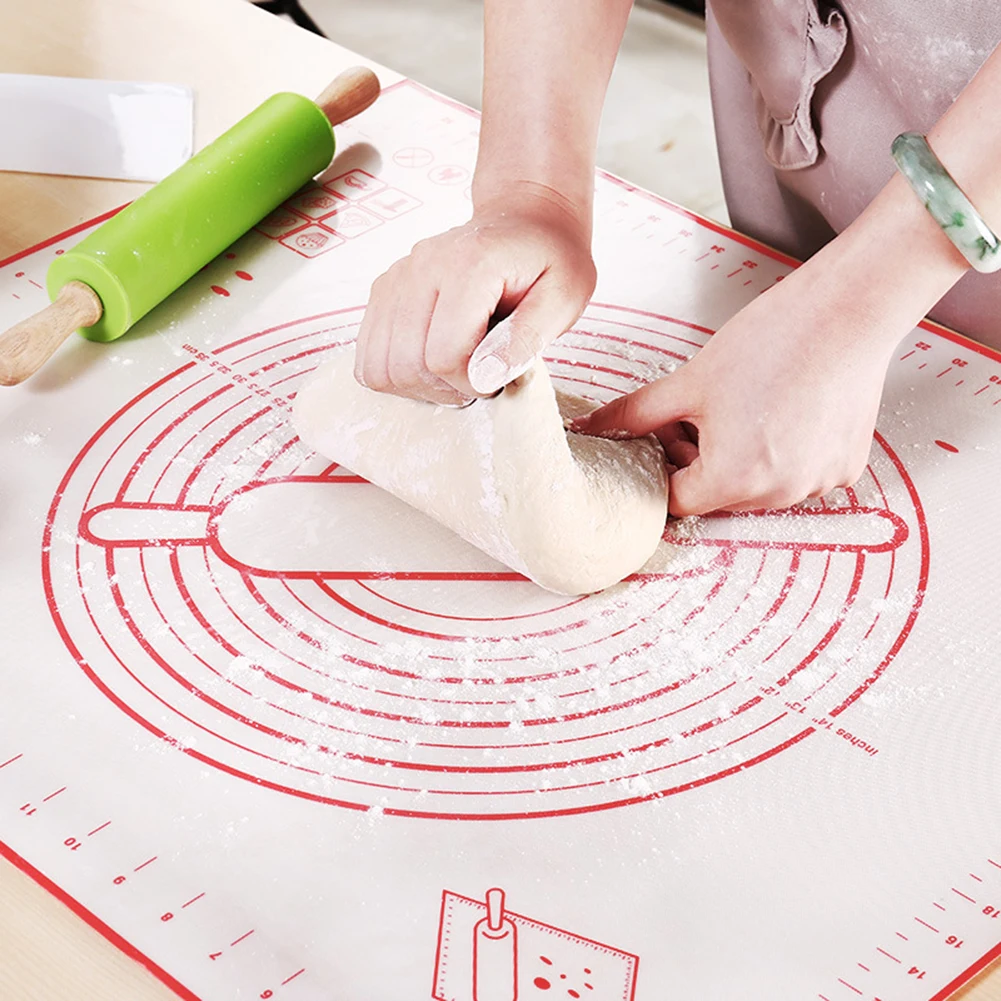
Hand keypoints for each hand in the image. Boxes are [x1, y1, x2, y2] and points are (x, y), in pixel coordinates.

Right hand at [354, 183, 596, 403]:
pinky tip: (431, 362)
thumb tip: (484, 378)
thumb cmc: (551, 259)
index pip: (443, 356)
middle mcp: (421, 266)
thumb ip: (527, 338)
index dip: (472, 384)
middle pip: (404, 365)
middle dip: (443, 389)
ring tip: (454, 371)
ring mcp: (396, 278)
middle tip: (478, 378)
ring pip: (378, 366)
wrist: (526, 218)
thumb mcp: (564, 297)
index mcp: (469, 266)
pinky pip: (367, 355)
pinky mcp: (384, 291)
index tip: (498, 377)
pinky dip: (396, 373)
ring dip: (416, 385)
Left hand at [570, 267, 903, 516]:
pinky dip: (782, 452)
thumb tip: (589, 428)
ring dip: (740, 459)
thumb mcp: (688, 382)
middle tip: (699, 413)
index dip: (664, 466)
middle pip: (718, 495)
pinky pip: (798, 474)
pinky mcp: (844, 468)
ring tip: (742, 406)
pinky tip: (781, 409)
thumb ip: (633, 415)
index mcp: (733, 479)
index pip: (678, 499)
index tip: (667, 435)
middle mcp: (779, 494)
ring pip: (758, 487)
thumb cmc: (771, 342)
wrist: (847, 311)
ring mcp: (817, 484)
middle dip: (699, 461)